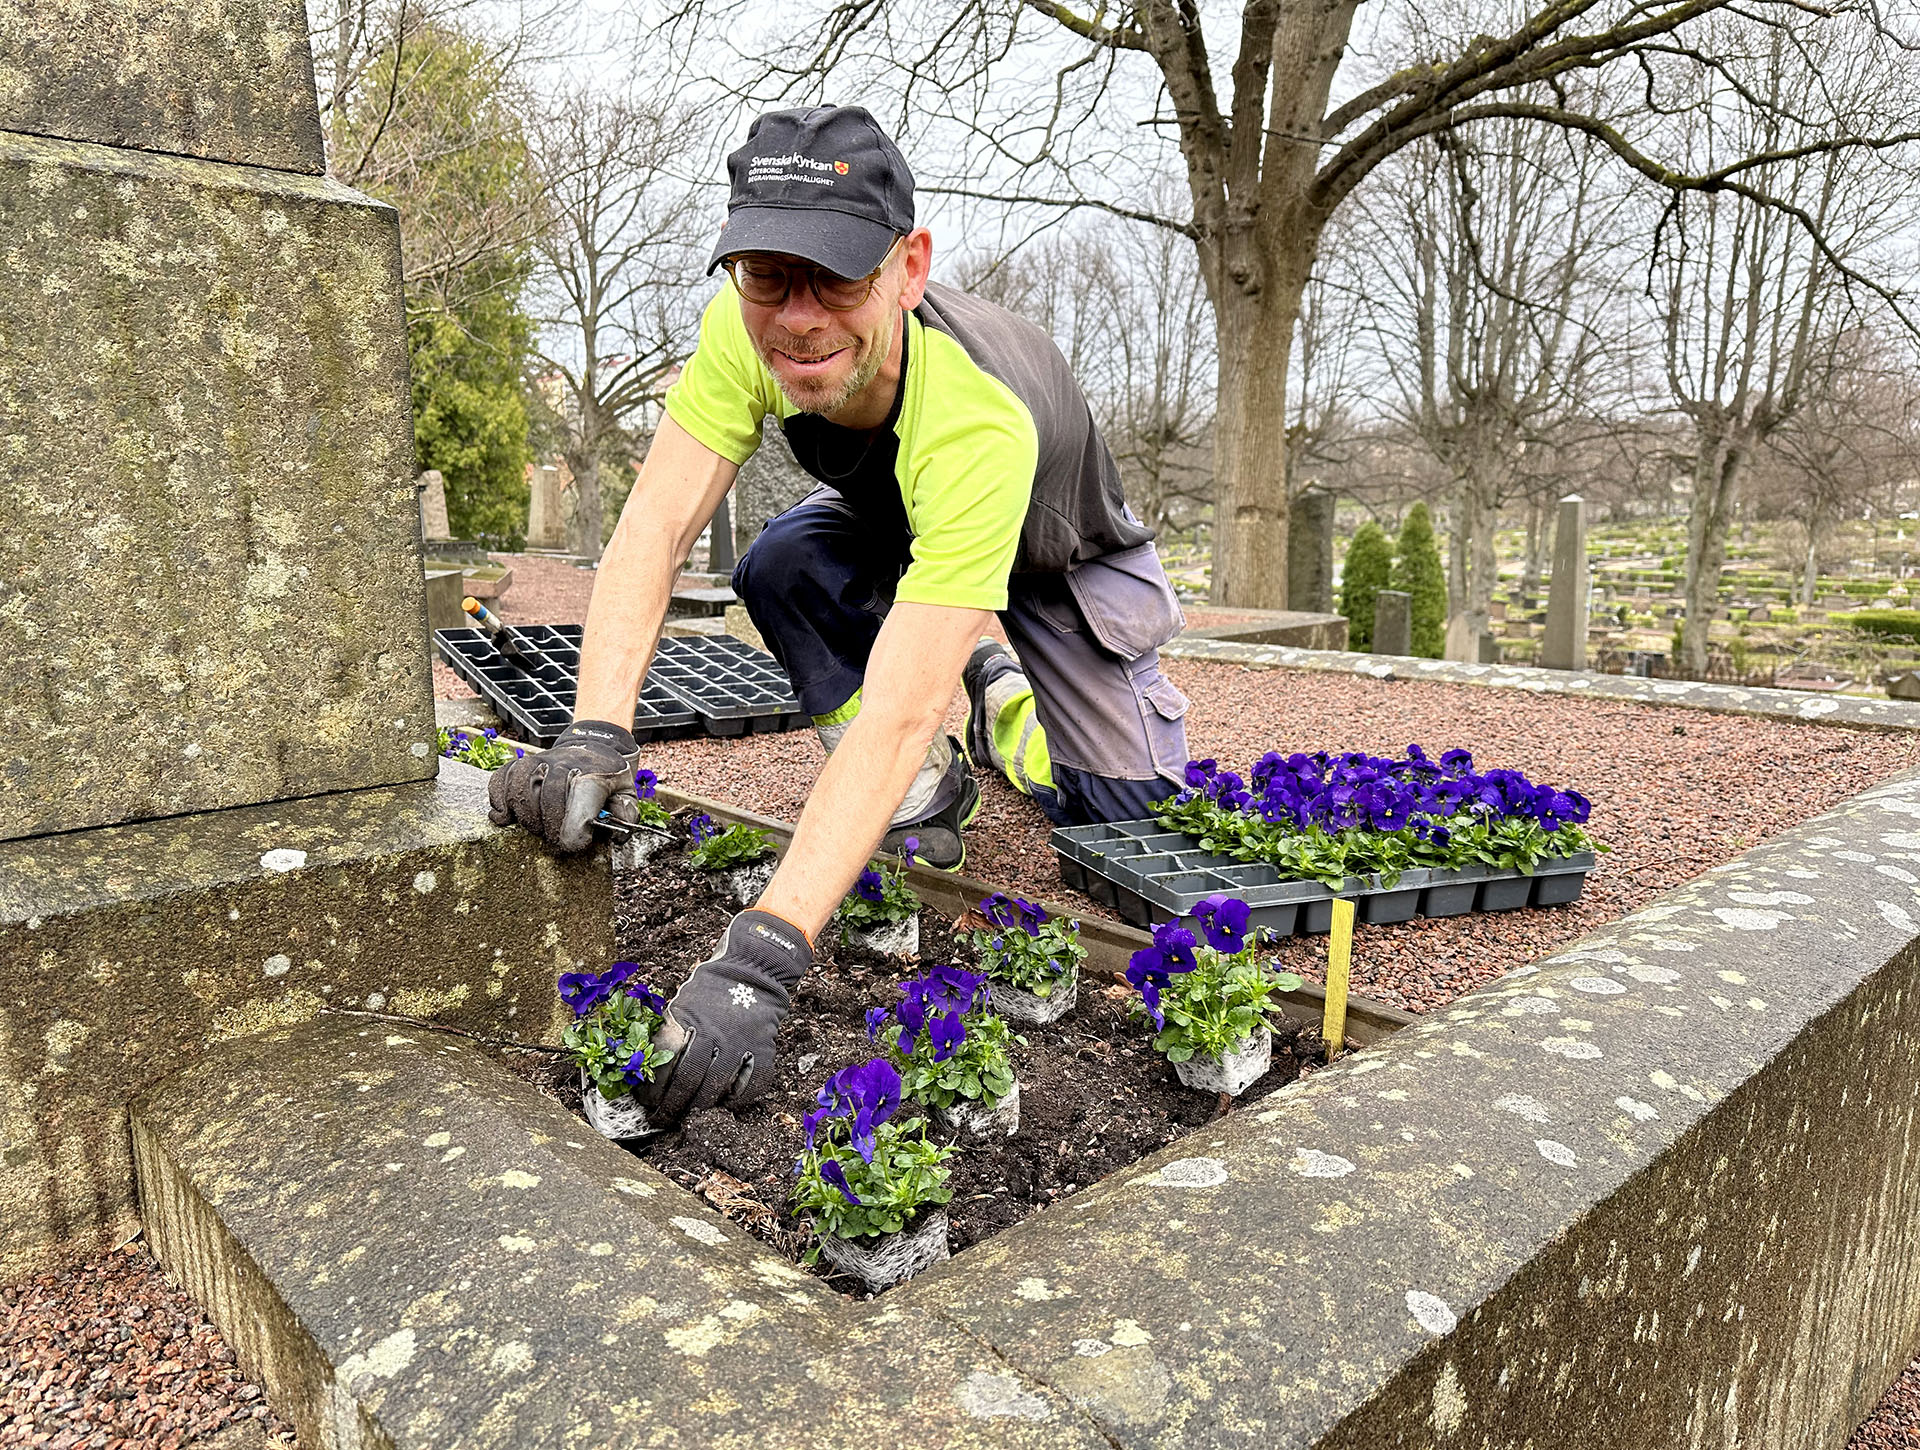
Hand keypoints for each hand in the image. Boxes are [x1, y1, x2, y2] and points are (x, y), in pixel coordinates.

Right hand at [486, 719, 639, 851]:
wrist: (593, 745)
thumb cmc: (607, 777)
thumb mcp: (627, 793)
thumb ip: (626, 816)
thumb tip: (617, 835)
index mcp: (593, 775)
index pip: (579, 803)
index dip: (573, 832)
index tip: (572, 845)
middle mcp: (563, 764)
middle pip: (547, 798)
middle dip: (549, 829)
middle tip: (554, 843)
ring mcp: (539, 761)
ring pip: (521, 788)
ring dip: (525, 816)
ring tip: (534, 829)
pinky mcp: (520, 763)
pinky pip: (501, 778)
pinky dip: (498, 799)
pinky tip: (504, 816)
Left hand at [640, 910, 812, 1118]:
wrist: (753, 969)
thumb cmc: (710, 989)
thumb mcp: (681, 1002)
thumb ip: (668, 1031)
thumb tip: (644, 1065)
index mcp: (688, 1021)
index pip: (664, 1064)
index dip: (652, 1090)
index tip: (645, 1104)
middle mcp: (714, 1033)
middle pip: (688, 1081)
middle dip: (672, 1107)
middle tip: (662, 1121)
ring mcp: (741, 1042)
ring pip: (717, 1087)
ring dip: (700, 1108)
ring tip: (689, 1118)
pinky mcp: (764, 1049)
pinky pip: (751, 1085)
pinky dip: (738, 1101)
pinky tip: (725, 1105)